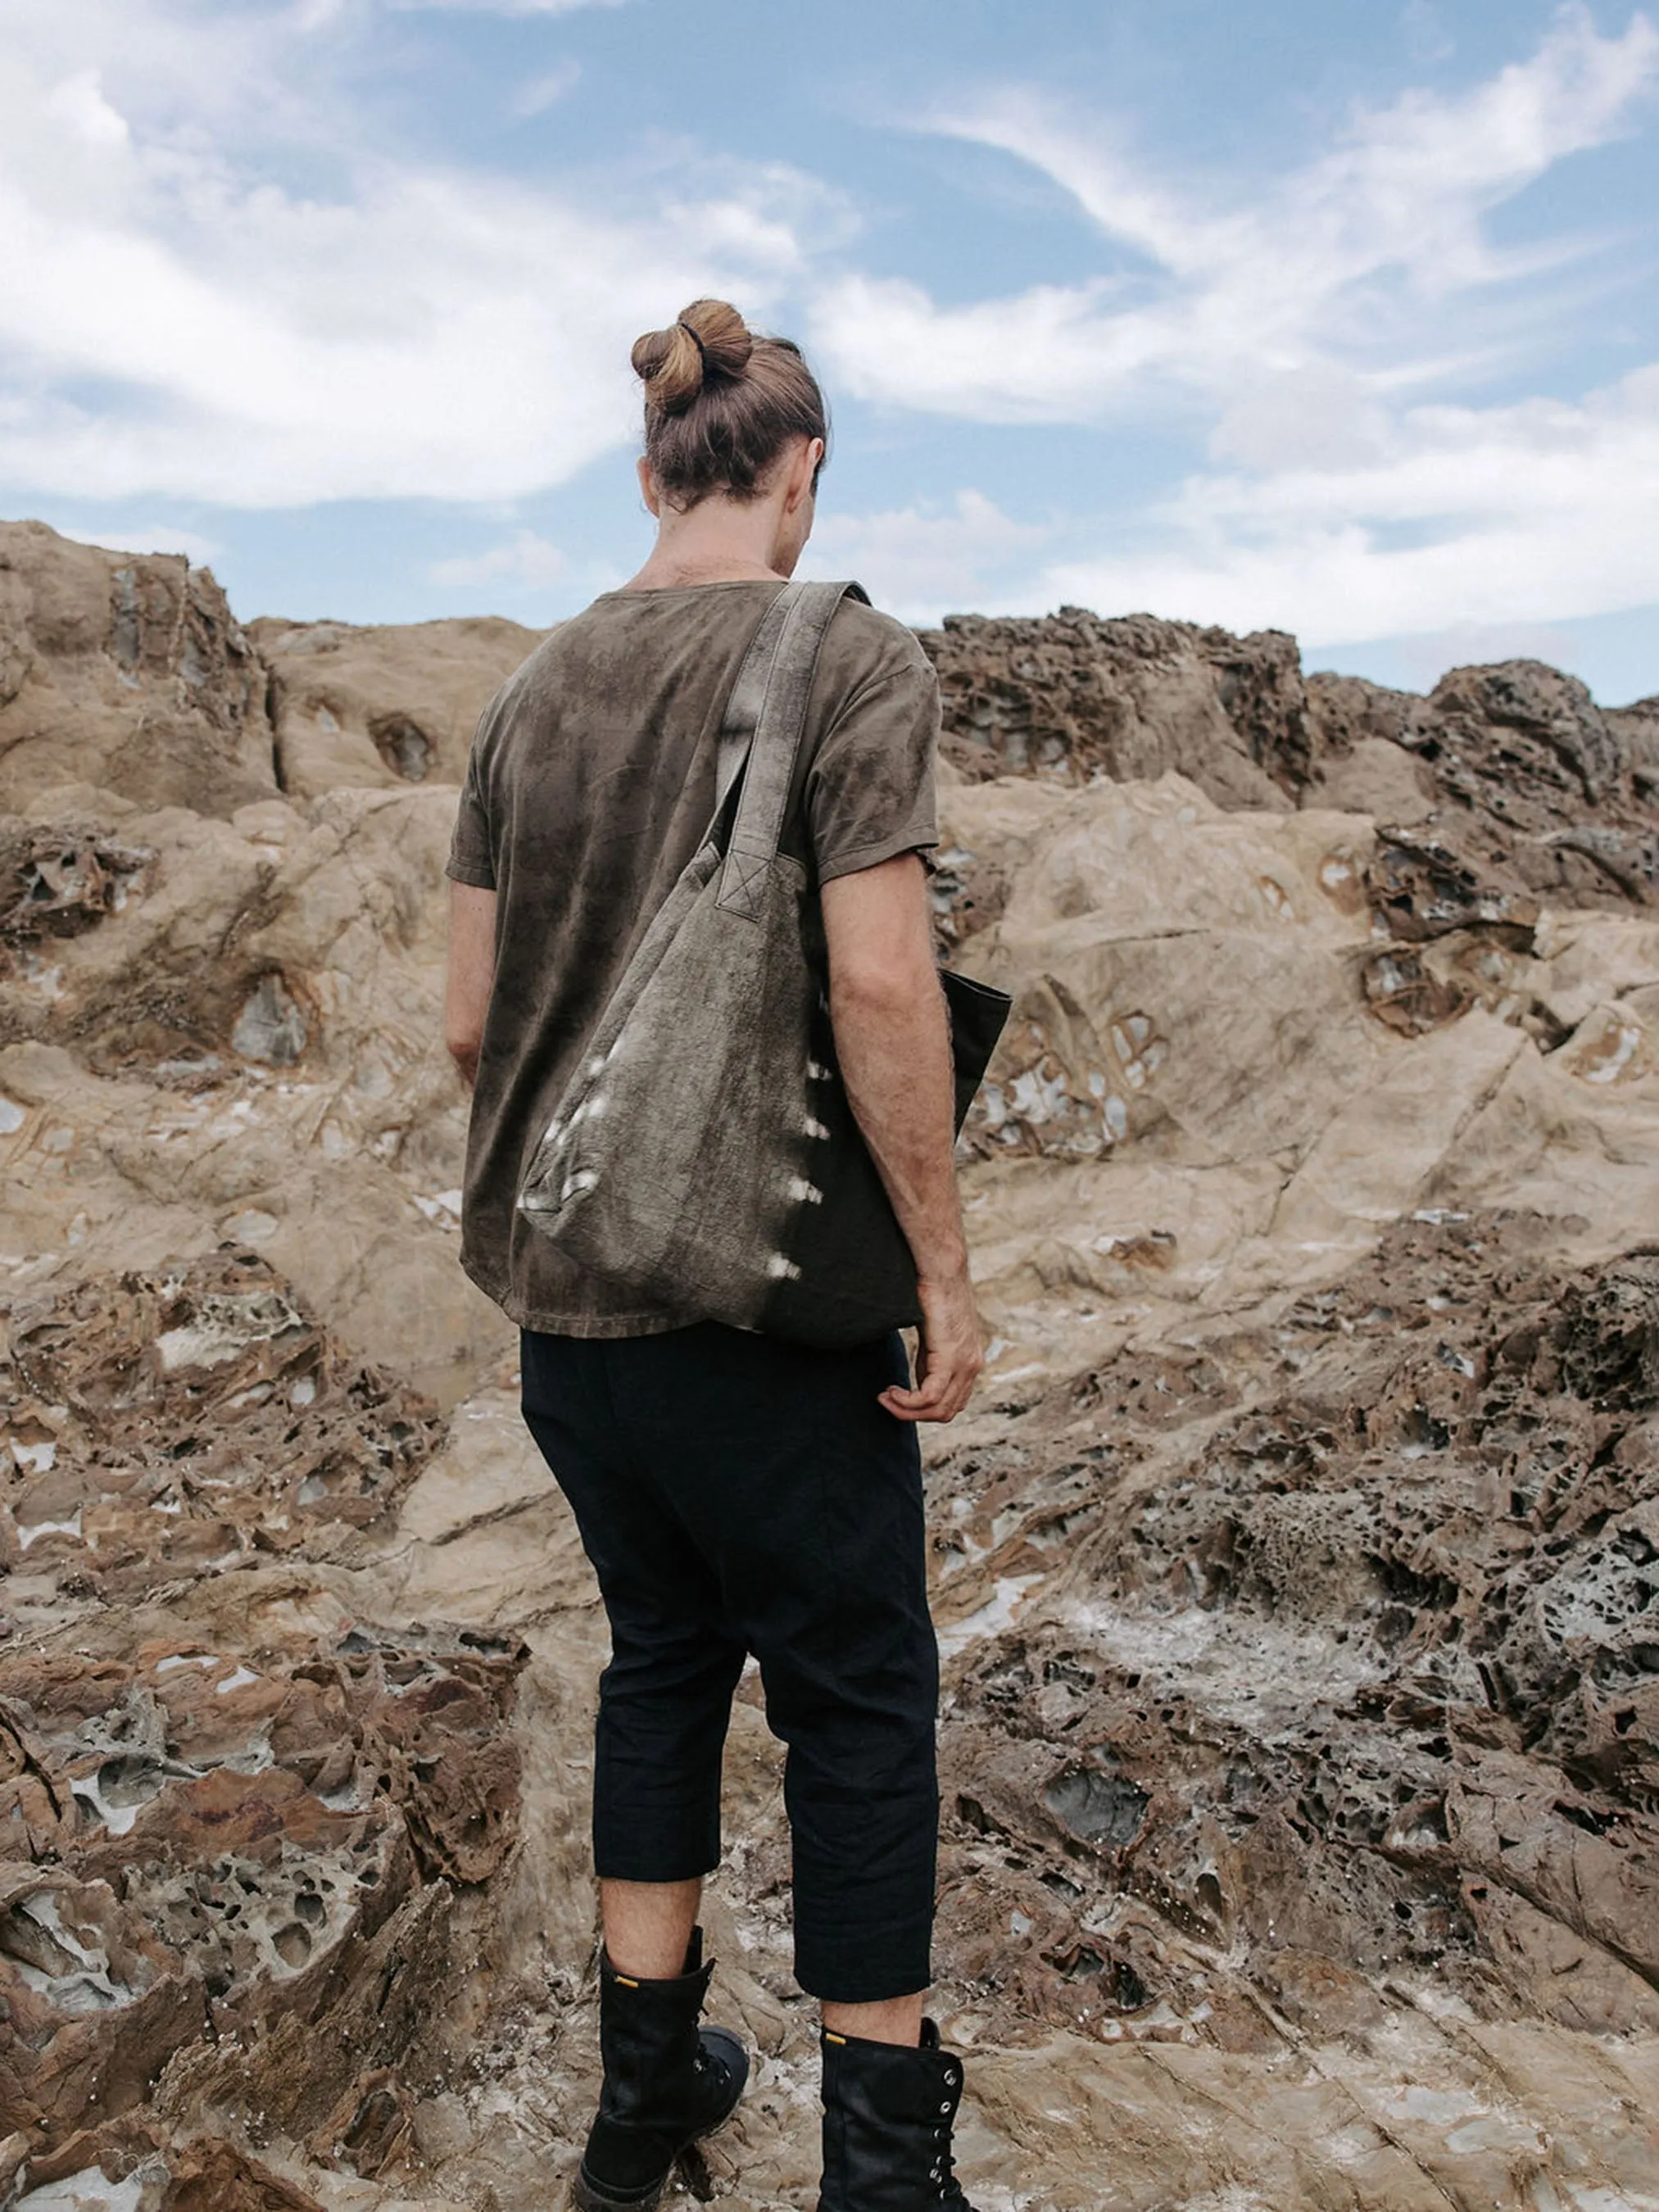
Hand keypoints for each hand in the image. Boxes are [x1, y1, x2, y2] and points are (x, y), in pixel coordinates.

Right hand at [880, 1272, 984, 1423]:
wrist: (941, 1269)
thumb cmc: (932, 1293)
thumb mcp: (933, 1336)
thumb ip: (930, 1361)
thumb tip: (919, 1381)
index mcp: (969, 1362)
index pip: (951, 1403)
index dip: (923, 1409)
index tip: (897, 1396)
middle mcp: (973, 1366)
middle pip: (946, 1412)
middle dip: (913, 1414)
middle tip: (886, 1400)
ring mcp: (965, 1364)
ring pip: (938, 1409)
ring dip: (906, 1410)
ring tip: (885, 1397)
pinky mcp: (951, 1357)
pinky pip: (930, 1397)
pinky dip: (907, 1401)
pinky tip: (890, 1391)